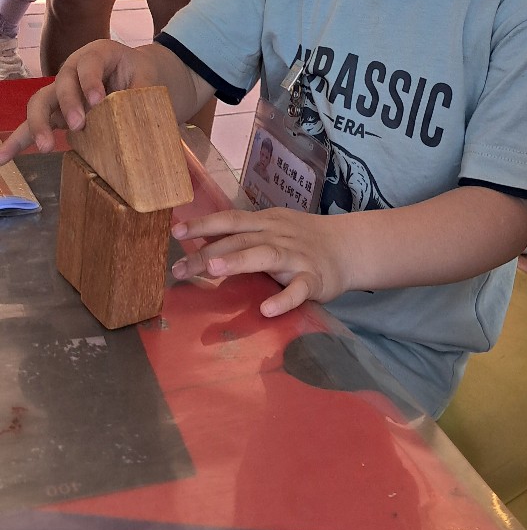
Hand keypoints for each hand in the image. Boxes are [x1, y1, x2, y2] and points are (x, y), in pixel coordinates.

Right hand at [0, 40, 159, 160]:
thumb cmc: (141, 76)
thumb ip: (140, 95)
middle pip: (61, 82)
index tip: (99, 100)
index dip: (91, 80)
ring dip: (39, 124)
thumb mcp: (148, 79)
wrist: (136, 77)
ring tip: (44, 146)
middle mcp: (73, 69)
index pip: (89, 63)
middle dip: (67, 103)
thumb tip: (138, 119)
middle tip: (79, 125)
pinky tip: (4, 157)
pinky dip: (18, 141)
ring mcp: (61, 91)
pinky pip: (32, 124)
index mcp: (98, 54)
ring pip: (41, 102)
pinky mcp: (56, 112)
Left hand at [171, 206, 353, 316]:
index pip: (230, 220)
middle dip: (208, 252)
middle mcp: (278, 235)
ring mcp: (296, 256)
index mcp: (265, 222)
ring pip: (266, 255)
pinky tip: (267, 310)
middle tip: (179, 268)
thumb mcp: (273, 228)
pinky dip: (284, 299)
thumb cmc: (302, 240)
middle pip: (240, 240)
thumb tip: (201, 242)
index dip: (203, 224)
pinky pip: (298, 290)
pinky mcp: (314, 279)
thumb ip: (243, 235)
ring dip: (240, 260)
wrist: (349, 247)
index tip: (175, 231)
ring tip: (216, 269)